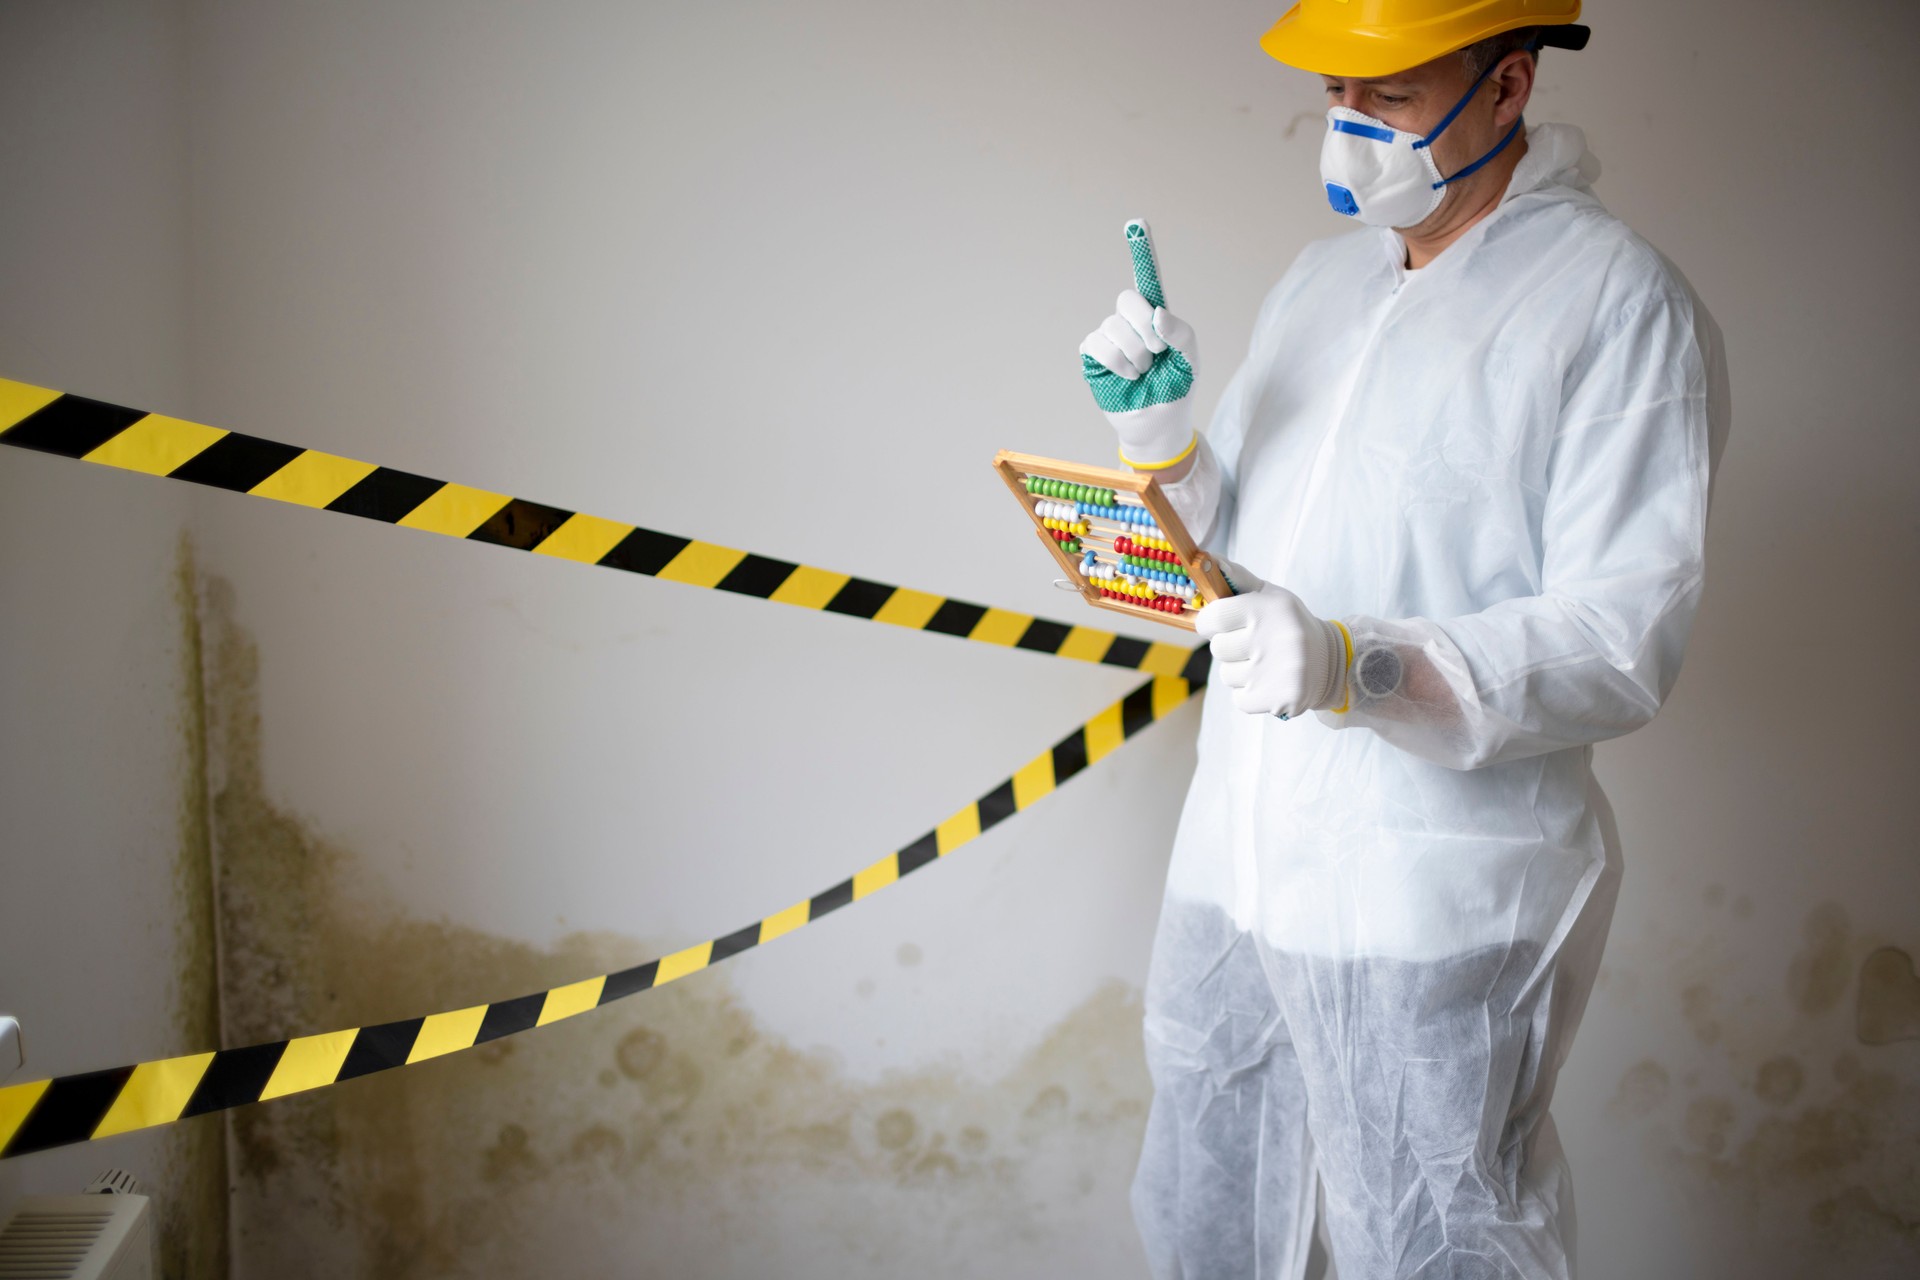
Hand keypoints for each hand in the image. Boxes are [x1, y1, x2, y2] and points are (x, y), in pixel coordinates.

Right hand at [1079, 219, 1200, 469]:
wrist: (1158, 423)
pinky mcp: (1093, 355)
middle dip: (1146, 328)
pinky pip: (1099, 344)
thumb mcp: (1191, 359)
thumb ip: (1181, 332)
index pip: (1147, 278)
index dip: (1142, 251)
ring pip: (1115, 327)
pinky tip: (1127, 375)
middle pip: (1128, 300)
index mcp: (1156, 316)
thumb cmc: (1177, 388)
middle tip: (1157, 352)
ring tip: (1143, 372)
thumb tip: (1156, 314)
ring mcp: (1110, 336)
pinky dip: (1118, 362)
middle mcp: (1130, 321)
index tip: (1136, 223)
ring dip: (1136, 355)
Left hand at [1196, 562, 1348, 718]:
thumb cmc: (1289, 624)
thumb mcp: (1271, 595)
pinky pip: (1239, 699)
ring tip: (1265, 663)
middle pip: (1218, 649)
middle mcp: (1272, 638)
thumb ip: (1239, 578)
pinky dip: (1250, 694)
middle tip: (1253, 644)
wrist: (1331, 661)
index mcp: (1268, 609)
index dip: (1211, 622)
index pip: (1213, 618)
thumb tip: (1208, 560)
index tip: (1220, 624)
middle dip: (1230, 647)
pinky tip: (1269, 682)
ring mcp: (1275, 672)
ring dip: (1240, 671)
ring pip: (1227, 675)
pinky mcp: (1278, 699)